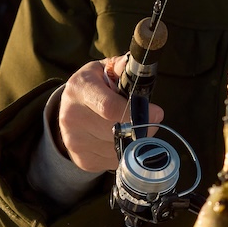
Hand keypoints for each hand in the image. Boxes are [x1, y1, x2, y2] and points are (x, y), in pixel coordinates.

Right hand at [50, 56, 163, 175]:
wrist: (70, 107)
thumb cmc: (95, 86)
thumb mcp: (106, 69)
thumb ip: (123, 67)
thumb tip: (140, 64)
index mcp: (80, 88)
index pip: (109, 107)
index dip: (137, 112)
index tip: (157, 113)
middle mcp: (72, 116)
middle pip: (117, 131)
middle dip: (141, 127)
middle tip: (150, 121)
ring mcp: (74, 141)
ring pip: (118, 148)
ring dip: (134, 141)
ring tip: (132, 128)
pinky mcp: (82, 159)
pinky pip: (114, 162)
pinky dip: (124, 153)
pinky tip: (120, 139)